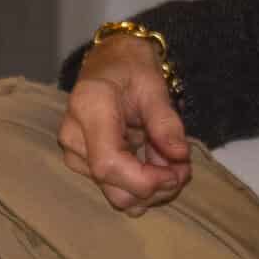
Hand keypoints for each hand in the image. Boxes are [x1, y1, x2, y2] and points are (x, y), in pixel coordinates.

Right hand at [59, 36, 192, 211]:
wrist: (109, 63)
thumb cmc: (130, 68)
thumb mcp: (154, 86)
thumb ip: (166, 122)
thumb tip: (179, 155)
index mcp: (89, 108)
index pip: (109, 164)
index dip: (146, 180)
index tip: (177, 173)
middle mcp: (74, 136)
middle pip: (114, 188)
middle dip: (156, 188)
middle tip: (183, 167)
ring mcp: (75, 153)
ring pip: (117, 195)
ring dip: (152, 187)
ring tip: (170, 161)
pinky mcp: (82, 164)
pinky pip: (116, 188)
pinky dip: (142, 183)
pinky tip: (154, 163)